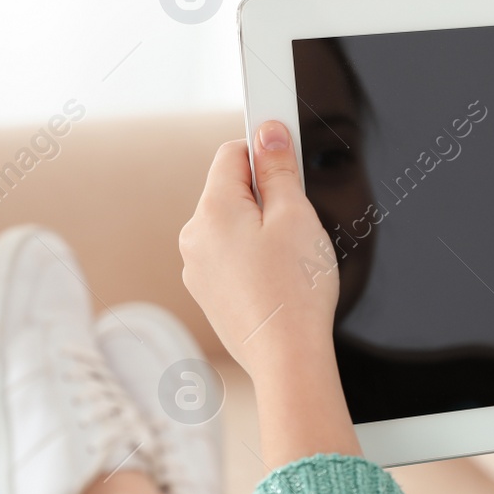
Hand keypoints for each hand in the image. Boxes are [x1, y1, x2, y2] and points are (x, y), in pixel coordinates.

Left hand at [179, 121, 360, 463]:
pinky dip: (252, 258)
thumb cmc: (295, 291)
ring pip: (232, 226)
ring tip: (290, 259)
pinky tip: (278, 280)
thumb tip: (268, 133)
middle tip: (299, 222)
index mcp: (213, 211)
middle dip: (265, 197)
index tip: (288, 158)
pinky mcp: (207, 293)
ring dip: (259, 229)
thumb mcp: (296, 217)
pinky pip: (230, 257)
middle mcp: (195, 237)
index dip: (265, 151)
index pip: (232, 152)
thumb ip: (279, 169)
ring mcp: (197, 268)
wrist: (287, 360)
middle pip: (231, 190)